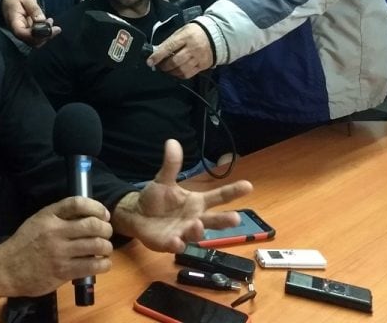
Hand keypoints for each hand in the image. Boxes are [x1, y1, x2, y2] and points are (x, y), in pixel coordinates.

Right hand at [0, 197, 112, 301]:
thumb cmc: (24, 244)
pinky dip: (103, 264)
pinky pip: (92, 266)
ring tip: (105, 249)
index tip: (104, 214)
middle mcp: (55, 231)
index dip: (96, 207)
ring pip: (96, 245)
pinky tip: (103, 264)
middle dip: (106, 229)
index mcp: (49, 215)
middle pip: (92, 225)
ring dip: (106, 247)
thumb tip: (88, 214)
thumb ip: (59, 216)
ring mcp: (59, 252)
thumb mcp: (38, 221)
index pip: (77, 203)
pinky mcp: (62, 272)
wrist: (5, 269)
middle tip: (107, 234)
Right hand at [1, 0, 60, 45]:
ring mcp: (23, 33)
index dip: (36, 34)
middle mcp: (18, 31)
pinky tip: (48, 23)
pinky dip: (45, 33)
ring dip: (46, 35)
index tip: (48, 27)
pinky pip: (37, 37)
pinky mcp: (28, 32)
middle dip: (45, 36)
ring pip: (35, 42)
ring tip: (51, 22)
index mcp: (14, 22)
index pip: (22, 33)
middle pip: (31, 41)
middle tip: (54, 26)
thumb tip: (41, 20)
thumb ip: (34, 9)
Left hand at [111, 139, 252, 252]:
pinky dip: (176, 244)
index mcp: (197, 203)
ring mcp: (183, 233)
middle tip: (236, 218)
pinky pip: (175, 245)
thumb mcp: (164, 180)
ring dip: (198, 230)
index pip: (219, 197)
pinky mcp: (169, 243)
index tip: (248, 185)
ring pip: (196, 234)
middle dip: (225, 220)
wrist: (138, 215)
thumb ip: (171, 165)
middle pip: (214, 220)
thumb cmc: (157, 199)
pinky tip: (176, 241)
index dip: (233, 192)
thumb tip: (172, 142)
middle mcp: (195, 219)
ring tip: (198, 224)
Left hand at [147, 22, 212, 78]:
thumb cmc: (195, 32)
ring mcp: (198, 58)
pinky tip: (176, 72)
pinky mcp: (203, 65)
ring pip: (181, 69)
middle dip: (164, 66)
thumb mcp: (182, 31)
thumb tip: (157, 51)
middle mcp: (193, 48)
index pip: (169, 47)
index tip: (150, 61)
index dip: (158, 55)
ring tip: (167, 69)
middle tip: (159, 66)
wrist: (216, 35)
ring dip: (170, 72)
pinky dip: (179, 75)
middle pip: (175, 61)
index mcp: (186, 36)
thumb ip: (171, 41)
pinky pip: (188, 74)